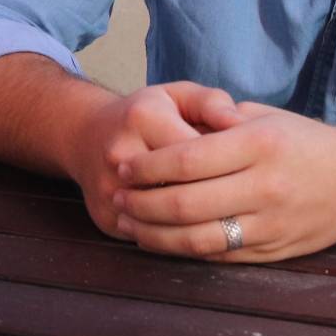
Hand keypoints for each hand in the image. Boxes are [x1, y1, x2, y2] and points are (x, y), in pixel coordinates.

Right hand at [65, 82, 243, 239]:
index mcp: (143, 117)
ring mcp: (109, 189)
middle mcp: (120, 153)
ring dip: (200, 226)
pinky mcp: (106, 217)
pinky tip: (201, 234)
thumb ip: (213, 103)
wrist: (87, 135)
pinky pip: (150, 238)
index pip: (196, 153)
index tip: (247, 175)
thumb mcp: (178, 95)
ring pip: (166, 221)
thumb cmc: (147, 114)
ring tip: (226, 222)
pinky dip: (177, 239)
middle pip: (181, 191)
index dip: (228, 168)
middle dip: (217, 201)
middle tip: (244, 205)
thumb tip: (241, 125)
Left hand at [111, 101, 335, 261]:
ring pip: (199, 238)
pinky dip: (185, 250)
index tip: (124, 166)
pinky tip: (163, 241)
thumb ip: (215, 121)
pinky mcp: (276, 250)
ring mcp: (272, 223)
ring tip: (131, 224)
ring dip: (156, 235)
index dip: (147, 166)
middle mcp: (266, 186)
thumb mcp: (262, 116)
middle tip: (118, 197)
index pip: (187, 159)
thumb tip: (161, 131)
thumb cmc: (304, 141)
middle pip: (186, 203)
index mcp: (259, 144)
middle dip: (142, 203)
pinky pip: (220, 255)